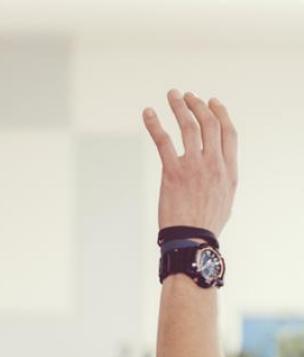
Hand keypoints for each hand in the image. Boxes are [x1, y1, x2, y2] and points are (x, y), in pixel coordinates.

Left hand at [143, 90, 237, 235]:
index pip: (229, 133)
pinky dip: (155, 124)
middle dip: (199, 106)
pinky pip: (163, 141)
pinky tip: (148, 113)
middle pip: (210, 125)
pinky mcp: (172, 172)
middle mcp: (214, 164)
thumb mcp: (225, 198)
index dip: (221, 114)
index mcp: (230, 170)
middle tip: (188, 96)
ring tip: (173, 95)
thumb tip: (218, 169)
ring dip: (180, 107)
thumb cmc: (206, 223)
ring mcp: (194, 166)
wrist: (192, 239)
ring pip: (189, 127)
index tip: (212, 102)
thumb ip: (223, 178)